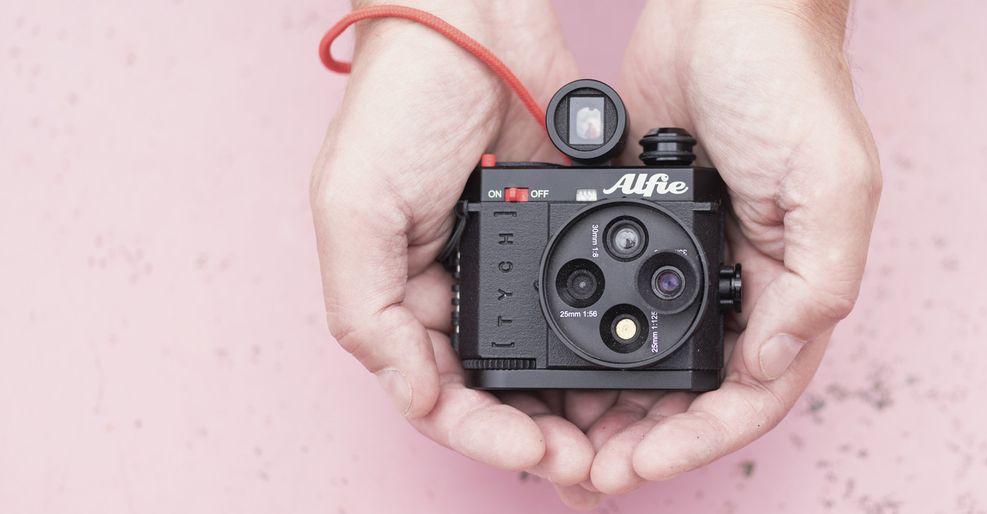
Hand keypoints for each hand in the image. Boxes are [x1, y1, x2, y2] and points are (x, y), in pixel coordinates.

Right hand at [309, 0, 596, 492]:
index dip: (484, 434)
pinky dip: (605, 344)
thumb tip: (415, 393)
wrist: (474, 23)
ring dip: (576, 406)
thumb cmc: (396, 106)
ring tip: (613, 439)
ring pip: (549, 362)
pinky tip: (630, 369)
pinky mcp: (564, 236)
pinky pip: (588, 306)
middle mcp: (460, 292)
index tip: (535, 453)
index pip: (439, 393)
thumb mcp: (353, 209)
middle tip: (586, 463)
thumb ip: (369, 310)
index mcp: (403, 296)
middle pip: (499, 393)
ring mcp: (516, 268)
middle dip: (539, 435)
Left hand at [565, 0, 881, 499]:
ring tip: (566, 436)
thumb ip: (815, 285)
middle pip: (696, 390)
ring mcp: (691, 260)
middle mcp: (744, 283)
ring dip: (616, 404)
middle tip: (589, 467)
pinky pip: (617, 302)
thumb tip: (765, 367)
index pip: (751, 393)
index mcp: (795, 284)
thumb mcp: (832, 186)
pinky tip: (559, 360)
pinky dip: (593, 340)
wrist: (725, 11)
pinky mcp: (645, 228)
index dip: (698, 438)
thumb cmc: (791, 84)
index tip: (640, 464)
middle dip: (648, 437)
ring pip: (653, 357)